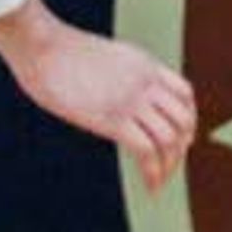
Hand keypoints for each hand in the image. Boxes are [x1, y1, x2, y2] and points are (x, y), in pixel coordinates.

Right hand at [0, 0, 199, 189]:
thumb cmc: (57, 51)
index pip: (184, 93)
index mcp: (145, 64)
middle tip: (171, 164)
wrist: (42, 45)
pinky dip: (154, 173)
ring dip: (169, 165)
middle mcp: (145, 82)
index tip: (182, 137)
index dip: (188, 120)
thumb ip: (116, 73)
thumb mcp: (102, 56)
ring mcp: (131, 100)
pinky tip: (150, 187)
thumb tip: (107, 90)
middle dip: (181, 146)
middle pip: (184, 119)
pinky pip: (147, 151)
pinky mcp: (112, 118)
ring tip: (159, 181)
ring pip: (170, 138)